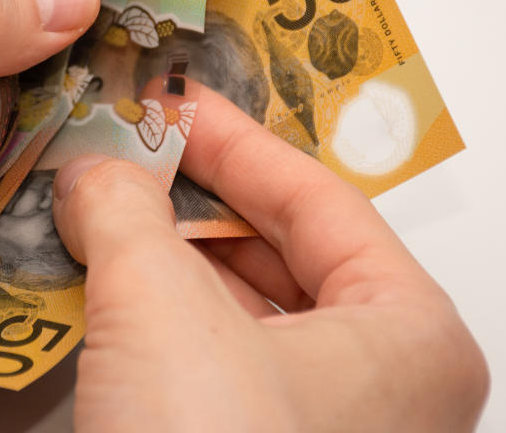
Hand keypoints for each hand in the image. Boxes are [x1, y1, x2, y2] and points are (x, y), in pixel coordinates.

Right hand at [53, 83, 488, 431]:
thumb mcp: (162, 308)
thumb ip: (128, 211)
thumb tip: (95, 170)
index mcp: (410, 336)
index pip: (318, 198)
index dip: (236, 140)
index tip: (176, 106)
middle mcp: (381, 388)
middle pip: (277, 252)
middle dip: (191, 202)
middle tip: (128, 155)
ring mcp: (317, 431)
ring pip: (237, 311)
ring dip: (163, 261)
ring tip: (100, 213)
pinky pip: (206, 365)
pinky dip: (153, 323)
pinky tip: (102, 292)